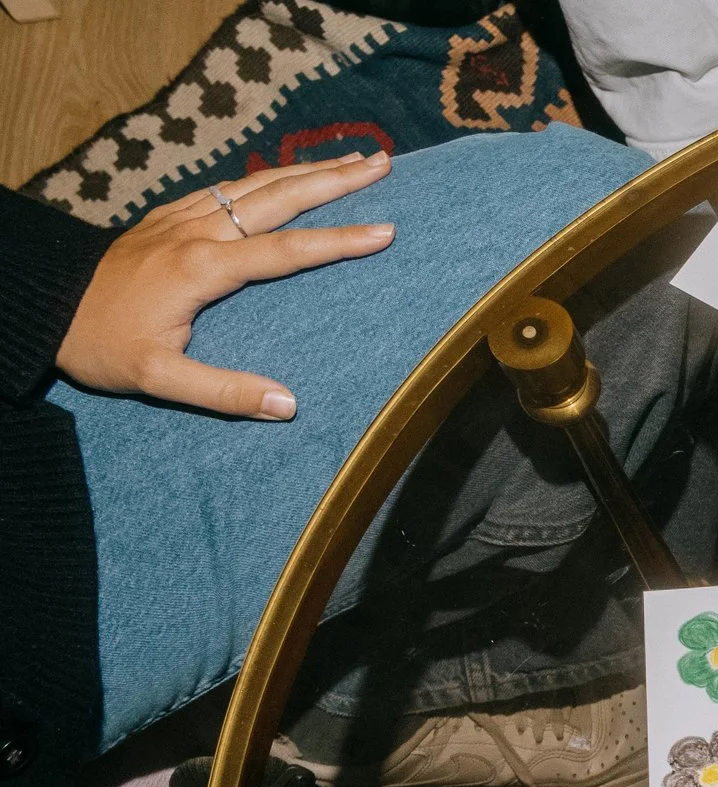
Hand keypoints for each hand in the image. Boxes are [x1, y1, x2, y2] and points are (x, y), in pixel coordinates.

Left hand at [55, 152, 396, 420]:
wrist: (43, 307)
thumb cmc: (100, 344)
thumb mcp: (156, 379)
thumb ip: (224, 392)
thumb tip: (289, 405)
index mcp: (202, 267)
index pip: (286, 250)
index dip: (339, 241)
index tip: (385, 231)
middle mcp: (197, 231)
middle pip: (279, 196)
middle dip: (335, 178)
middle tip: (382, 163)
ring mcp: (181, 218)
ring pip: (256, 183)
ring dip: (307, 171)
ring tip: (351, 160)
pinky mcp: (168, 217)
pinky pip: (228, 187)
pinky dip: (268, 178)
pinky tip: (285, 179)